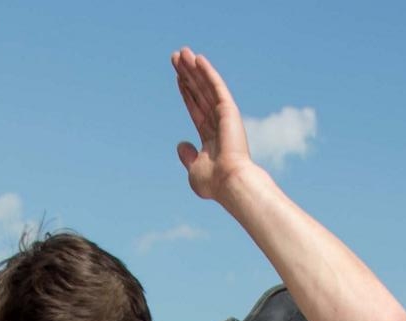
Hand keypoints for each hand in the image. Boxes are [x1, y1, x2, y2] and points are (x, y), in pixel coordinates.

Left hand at [172, 48, 252, 200]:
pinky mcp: (229, 110)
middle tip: (176, 57)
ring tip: (181, 52)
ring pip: (205, 86)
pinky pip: (215, 86)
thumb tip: (181, 144)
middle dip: (188, 75)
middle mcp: (218, 124)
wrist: (230, 183)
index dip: (186, 92)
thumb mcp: (194, 171)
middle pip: (199, 93)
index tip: (178, 77)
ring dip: (194, 68)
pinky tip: (197, 58)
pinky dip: (207, 72)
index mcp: (211, 138)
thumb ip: (187, 157)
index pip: (196, 108)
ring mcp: (224, 116)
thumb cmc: (214, 183)